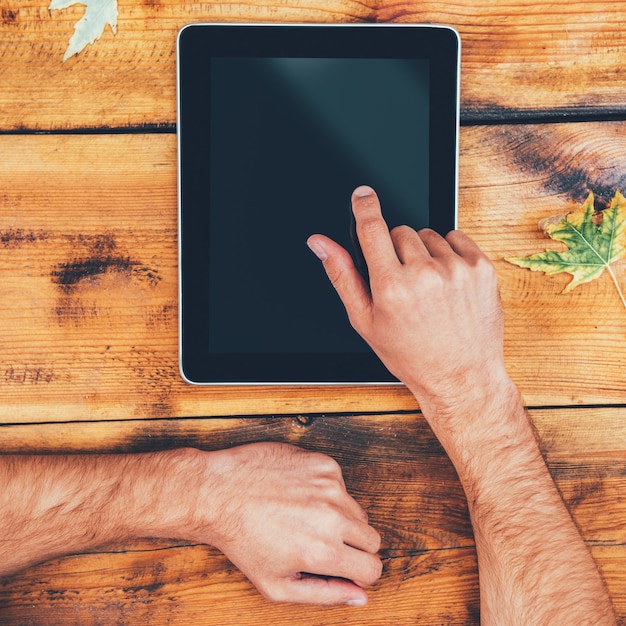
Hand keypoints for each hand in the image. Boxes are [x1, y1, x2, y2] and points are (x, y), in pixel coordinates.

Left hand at [187, 442, 381, 605]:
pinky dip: (327, 492)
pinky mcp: (323, 463)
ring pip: (357, 510)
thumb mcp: (276, 585)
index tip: (345, 567)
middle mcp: (332, 517)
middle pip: (372, 538)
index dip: (360, 573)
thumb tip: (360, 597)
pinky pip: (342, 484)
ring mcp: (329, 486)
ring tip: (306, 518)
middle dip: (354, 547)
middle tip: (324, 544)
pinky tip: (300, 495)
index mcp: (323, 552)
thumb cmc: (242, 540)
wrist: (219, 492)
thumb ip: (325, 594)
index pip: (373, 568)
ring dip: (341, 518)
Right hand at [307, 186, 511, 441]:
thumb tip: (320, 243)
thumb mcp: (366, 320)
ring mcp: (457, 269)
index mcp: (391, 287)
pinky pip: (456, 237)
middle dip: (396, 249)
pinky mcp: (482, 268)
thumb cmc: (411, 354)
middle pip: (400, 231)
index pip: (372, 228)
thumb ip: (342, 275)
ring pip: (428, 235)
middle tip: (402, 281)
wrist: (460, 375)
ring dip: (423, 252)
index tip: (363, 194)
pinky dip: (448, 252)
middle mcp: (425, 274)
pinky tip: (446, 281)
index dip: (364, 206)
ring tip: (427, 287)